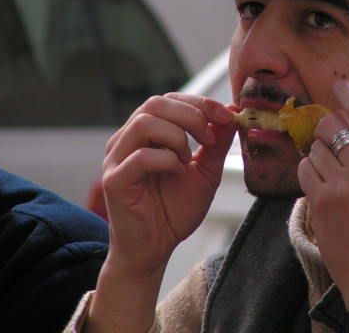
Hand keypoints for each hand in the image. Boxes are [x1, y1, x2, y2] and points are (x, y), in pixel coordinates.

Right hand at [101, 93, 236, 279]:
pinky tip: (177, 173)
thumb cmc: (174, 211)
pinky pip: (140, 156)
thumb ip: (216, 143)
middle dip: (191, 115)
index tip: (227, 117)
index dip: (200, 103)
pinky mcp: (115, 180)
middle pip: (155, 103)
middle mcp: (128, 140)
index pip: (169, 100)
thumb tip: (232, 113)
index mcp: (147, 134)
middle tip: (210, 138)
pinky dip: (166, 160)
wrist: (155, 249)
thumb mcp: (205, 172)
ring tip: (188, 160)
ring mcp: (118, 159)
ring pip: (145, 123)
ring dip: (177, 137)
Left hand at [297, 80, 348, 308]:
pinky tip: (323, 189)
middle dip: (327, 132)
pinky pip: (304, 168)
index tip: (340, 86)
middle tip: (334, 149)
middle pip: (331, 126)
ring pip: (314, 148)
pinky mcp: (321, 201)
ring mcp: (344, 184)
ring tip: (335, 180)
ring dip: (319, 158)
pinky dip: (309, 174)